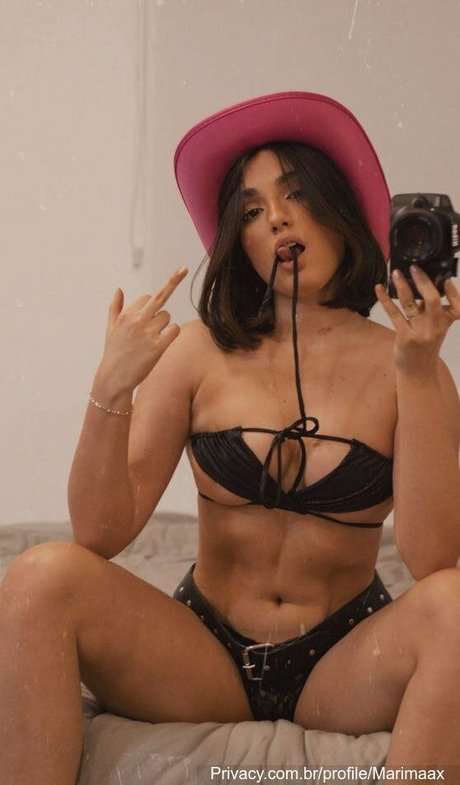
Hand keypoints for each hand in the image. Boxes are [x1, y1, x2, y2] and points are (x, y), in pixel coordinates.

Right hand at [97, 267, 187, 395]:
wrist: (114, 378)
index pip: (146, 297)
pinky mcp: (158, 346)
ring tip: (151, 341)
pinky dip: (172, 334)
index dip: (149, 305)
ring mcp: (148, 332)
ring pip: (167, 317)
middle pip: (161, 297)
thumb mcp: (110, 329)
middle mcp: (137, 320)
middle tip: (183, 269)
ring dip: (164, 326)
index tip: (151, 310)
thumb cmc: (114, 353)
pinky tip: (163, 343)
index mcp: (126, 314)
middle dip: (173, 281)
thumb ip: (115, 308)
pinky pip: (174, 330)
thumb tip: (119, 289)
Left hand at [375, 266, 459, 377]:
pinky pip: (394, 314)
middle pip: (431, 299)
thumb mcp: (436, 327)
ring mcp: (420, 332)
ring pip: (411, 304)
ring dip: (401, 286)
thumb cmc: (425, 345)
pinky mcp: (405, 336)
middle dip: (422, 281)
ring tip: (395, 273)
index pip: (456, 306)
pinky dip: (385, 299)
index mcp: (446, 322)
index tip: (446, 278)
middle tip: (414, 267)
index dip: (452, 292)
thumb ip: (432, 309)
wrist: (418, 371)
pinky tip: (379, 288)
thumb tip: (422, 284)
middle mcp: (435, 326)